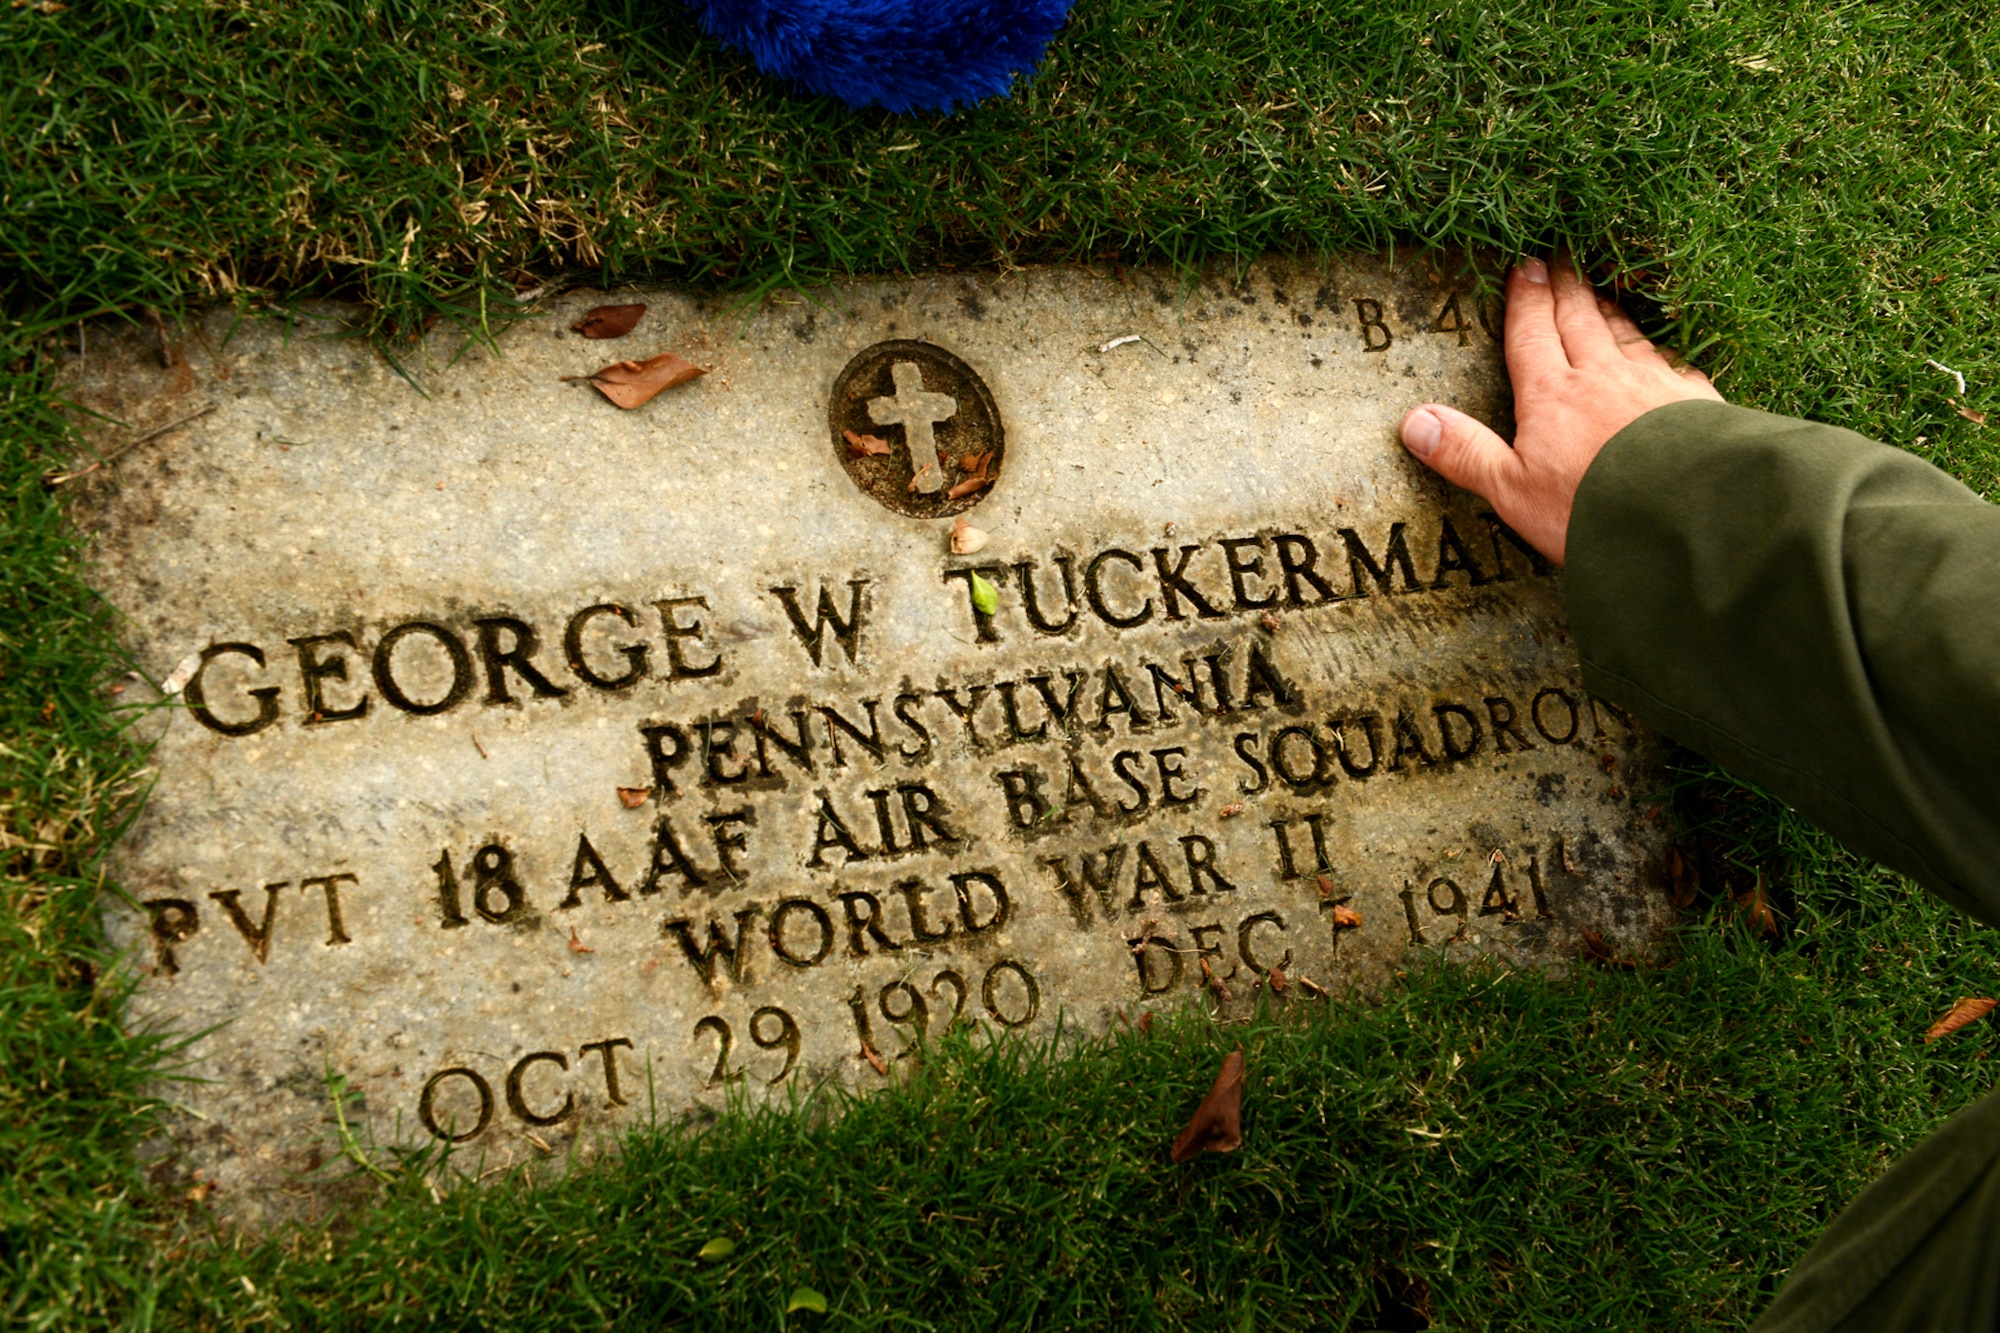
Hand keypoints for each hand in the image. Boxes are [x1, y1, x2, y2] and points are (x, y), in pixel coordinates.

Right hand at [1399, 256, 1721, 564]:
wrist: (1682, 512)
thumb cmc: (1589, 507)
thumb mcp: (1511, 489)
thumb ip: (1465, 453)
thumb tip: (1413, 421)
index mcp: (1551, 395)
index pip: (1532, 335)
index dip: (1526, 298)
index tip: (1524, 266)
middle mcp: (1601, 376)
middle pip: (1579, 320)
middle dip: (1565, 287)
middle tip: (1559, 257)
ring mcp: (1652, 383)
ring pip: (1624, 332)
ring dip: (1608, 307)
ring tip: (1599, 290)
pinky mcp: (1694, 402)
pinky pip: (1672, 362)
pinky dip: (1661, 347)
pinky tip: (1662, 350)